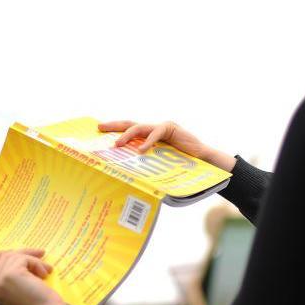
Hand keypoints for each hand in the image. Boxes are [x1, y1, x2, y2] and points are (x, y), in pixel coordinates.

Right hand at [0, 248, 62, 304]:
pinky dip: (37, 263)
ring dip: (34, 260)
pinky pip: (24, 258)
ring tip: (48, 270)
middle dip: (23, 253)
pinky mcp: (10, 275)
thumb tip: (22, 257)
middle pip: (2, 257)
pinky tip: (45, 274)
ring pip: (14, 256)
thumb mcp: (24, 290)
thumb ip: (17, 277)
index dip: (0, 256)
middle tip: (41, 253)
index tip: (19, 253)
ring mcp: (0, 280)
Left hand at [98, 120, 236, 171]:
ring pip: (139, 127)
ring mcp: (162, 127)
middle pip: (130, 124)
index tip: (99, 133)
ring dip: (127, 135)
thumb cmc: (183, 166)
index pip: (129, 131)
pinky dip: (148, 141)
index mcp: (150, 137)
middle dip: (114, 126)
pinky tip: (141, 150)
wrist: (204, 161)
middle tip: (100, 128)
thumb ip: (148, 166)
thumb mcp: (160, 165)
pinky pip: (156, 133)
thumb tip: (131, 181)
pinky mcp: (171, 128)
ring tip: (117, 145)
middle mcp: (154, 129)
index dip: (115, 130)